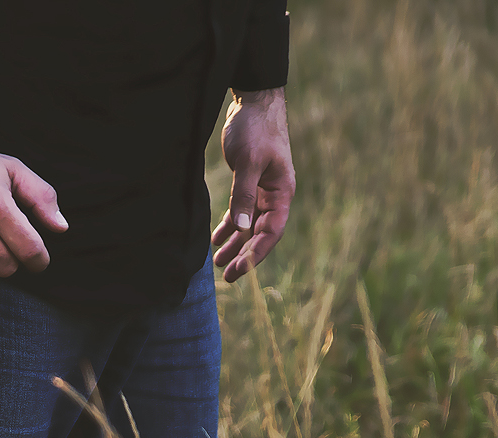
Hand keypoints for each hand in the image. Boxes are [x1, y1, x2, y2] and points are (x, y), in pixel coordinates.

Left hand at [211, 88, 295, 282]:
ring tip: (217, 262)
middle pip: (260, 233)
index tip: (240, 270)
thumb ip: (244, 194)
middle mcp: (275, 195)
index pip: (271, 232)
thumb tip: (241, 228)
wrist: (253, 101)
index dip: (256, 253)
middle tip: (226, 275)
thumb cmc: (256, 128)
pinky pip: (241, 211)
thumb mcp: (249, 162)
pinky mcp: (249, 182)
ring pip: (249, 225)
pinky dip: (229, 225)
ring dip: (234, 244)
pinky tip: (215, 238)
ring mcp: (263, 190)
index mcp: (282, 191)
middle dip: (244, 255)